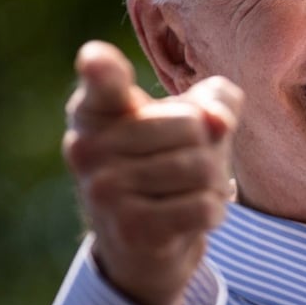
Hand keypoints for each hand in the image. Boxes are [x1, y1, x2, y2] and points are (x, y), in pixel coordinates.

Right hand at [62, 40, 242, 304]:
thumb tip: (218, 122)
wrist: (141, 245)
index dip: (101, 67)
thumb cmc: (167, 164)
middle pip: (192, 127)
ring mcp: (104, 191)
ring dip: (213, 184)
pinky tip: (189, 218)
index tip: (95, 60)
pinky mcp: (130, 229)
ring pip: (202, 169)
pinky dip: (212, 212)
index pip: (100, 81)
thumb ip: (216, 101)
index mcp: (95, 110)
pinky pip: (203, 207)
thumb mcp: (192, 120)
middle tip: (184, 168)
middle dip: (208, 149)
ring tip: (188, 192)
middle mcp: (88, 148)